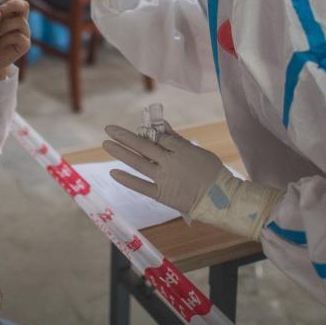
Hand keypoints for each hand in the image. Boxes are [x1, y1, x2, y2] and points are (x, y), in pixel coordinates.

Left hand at [0, 0, 29, 79]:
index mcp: (8, 12)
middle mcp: (18, 20)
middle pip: (24, 5)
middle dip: (12, 5)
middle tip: (0, 9)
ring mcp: (23, 32)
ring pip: (20, 21)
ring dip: (3, 26)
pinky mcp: (25, 44)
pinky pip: (19, 36)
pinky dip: (6, 38)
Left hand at [102, 123, 223, 214]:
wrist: (219, 198)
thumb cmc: (212, 172)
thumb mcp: (197, 151)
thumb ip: (177, 140)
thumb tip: (162, 126)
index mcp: (179, 149)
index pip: (158, 137)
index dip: (148, 132)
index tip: (140, 129)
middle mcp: (168, 162)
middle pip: (143, 145)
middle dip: (124, 136)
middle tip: (109, 128)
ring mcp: (163, 178)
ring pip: (138, 162)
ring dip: (120, 153)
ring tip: (106, 144)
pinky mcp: (161, 194)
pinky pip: (141, 186)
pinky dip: (127, 179)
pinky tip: (114, 173)